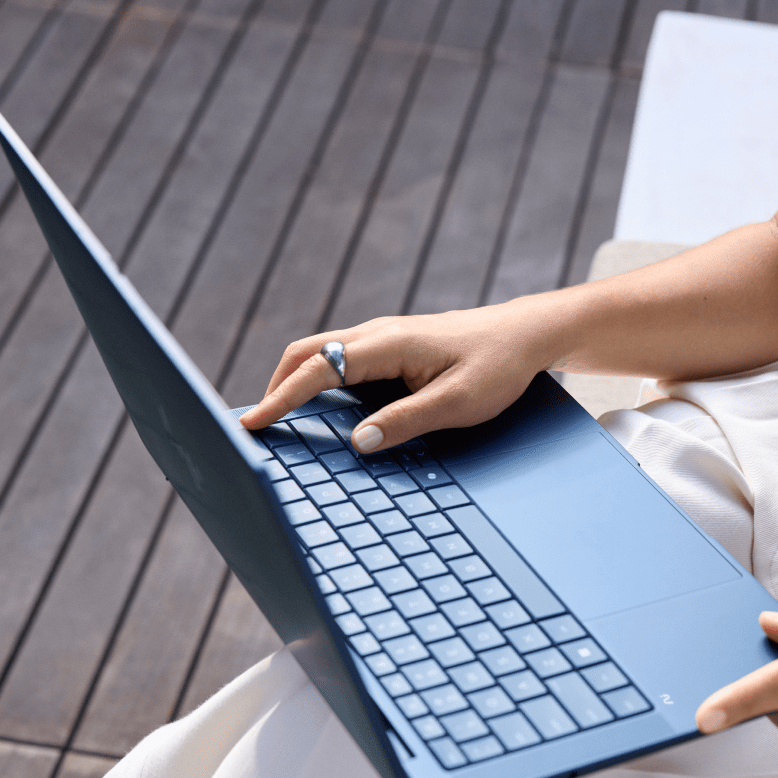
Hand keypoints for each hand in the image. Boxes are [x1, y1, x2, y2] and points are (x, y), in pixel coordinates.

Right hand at [237, 302, 552, 451]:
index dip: (282, 397)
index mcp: (388, 343)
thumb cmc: (497, 367)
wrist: (524, 335)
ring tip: (278, 418)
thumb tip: (358, 444)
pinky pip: (341, 359)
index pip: (318, 369)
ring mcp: (382, 337)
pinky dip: (318, 379)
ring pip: (321, 353)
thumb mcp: (459, 402)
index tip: (253, 423)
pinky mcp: (391, 346)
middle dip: (276, 386)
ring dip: (295, 381)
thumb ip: (407, 421)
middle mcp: (377, 333)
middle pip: (306, 352)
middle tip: (256, 425)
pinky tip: (320, 407)